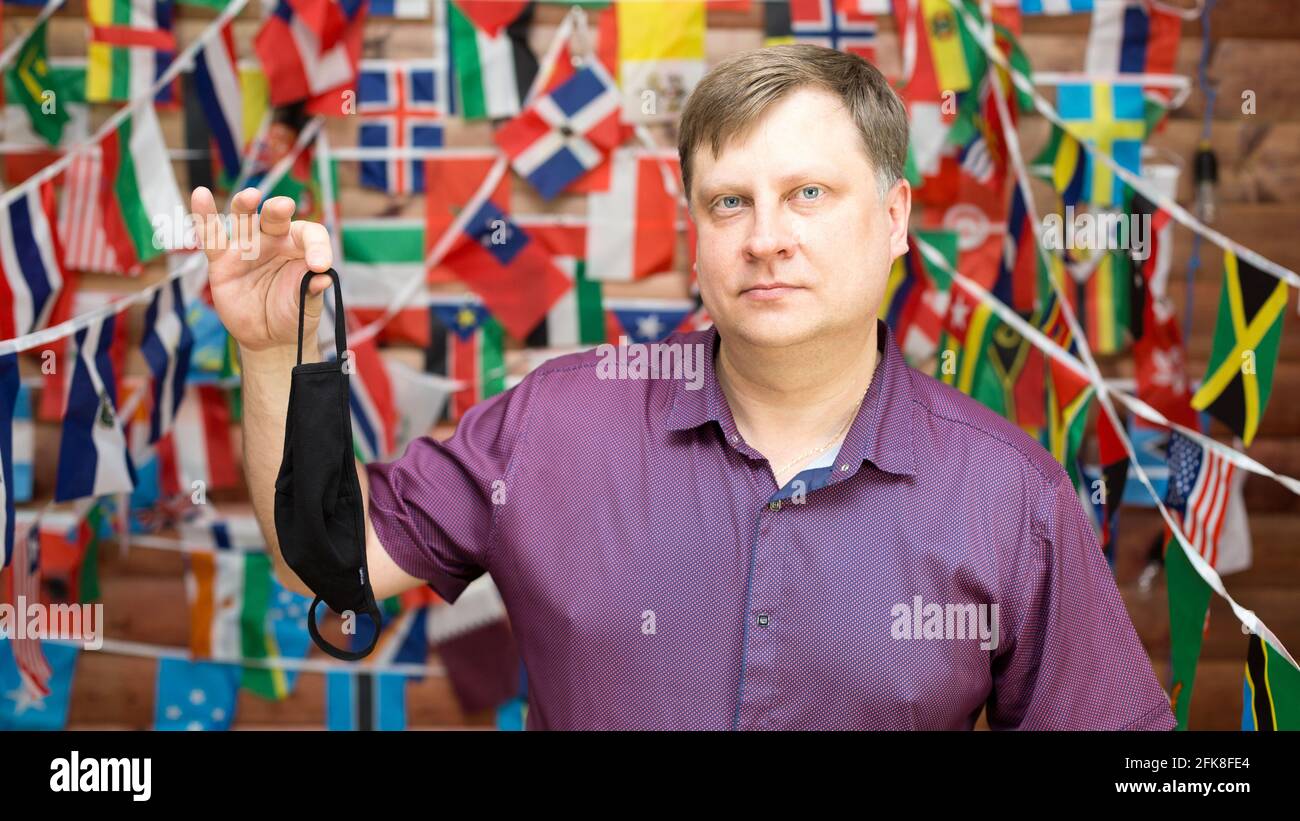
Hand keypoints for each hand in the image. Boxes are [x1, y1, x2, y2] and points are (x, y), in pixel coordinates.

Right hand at [190, 186, 333, 353]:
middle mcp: (272, 240)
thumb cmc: (293, 314)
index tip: (320, 267)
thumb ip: (312, 290)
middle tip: (285, 207)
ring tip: (251, 196)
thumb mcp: (307, 304)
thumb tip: (324, 278)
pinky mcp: (222, 261)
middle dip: (278, 209)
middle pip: (275, 216)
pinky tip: (200, 195)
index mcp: (298, 246)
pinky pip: (211, 236)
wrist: (270, 338)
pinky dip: (204, 216)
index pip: (310, 234)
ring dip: (245, 204)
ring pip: (243, 218)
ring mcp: (246, 248)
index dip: (317, 246)